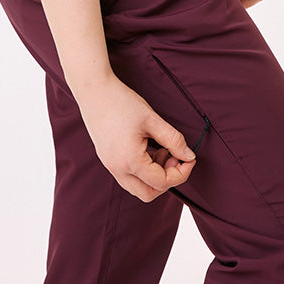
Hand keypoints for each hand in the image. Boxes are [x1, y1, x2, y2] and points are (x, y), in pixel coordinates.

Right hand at [76, 75, 196, 201]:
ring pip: (138, 187)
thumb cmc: (122, 102)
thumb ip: (174, 140)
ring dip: (155, 176)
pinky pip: (129, 177)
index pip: (162, 182)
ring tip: (161, 149)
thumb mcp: (152, 120)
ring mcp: (110, 166)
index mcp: (130, 161)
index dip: (181, 173)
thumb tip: (189, 156)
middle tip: (174, 156)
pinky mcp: (107, 160)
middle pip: (149, 193)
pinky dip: (143, 170)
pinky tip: (148, 148)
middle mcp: (117, 169)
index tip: (190, 158)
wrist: (94, 90)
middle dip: (167, 180)